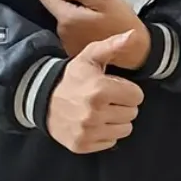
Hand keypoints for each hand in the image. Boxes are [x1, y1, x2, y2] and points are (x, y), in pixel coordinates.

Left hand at [40, 0, 149, 70]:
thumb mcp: (105, 0)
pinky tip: (97, 27)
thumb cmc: (122, 23)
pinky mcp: (74, 49)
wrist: (134, 51)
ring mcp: (67, 42)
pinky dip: (81, 27)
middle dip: (71, 2)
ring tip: (98, 16)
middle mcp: (63, 32)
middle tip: (93, 3)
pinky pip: (72, 32)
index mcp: (68, 18)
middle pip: (57, 9)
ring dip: (77, 15)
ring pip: (65, 20)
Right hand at [46, 30, 146, 153]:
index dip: (128, 90)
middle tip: (108, 99)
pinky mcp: (82, 145)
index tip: (115, 87)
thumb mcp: (90, 57)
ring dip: (117, 120)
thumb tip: (132, 35)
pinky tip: (94, 123)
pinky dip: (106, 133)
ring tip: (103, 110)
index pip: (137, 96)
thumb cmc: (72, 77)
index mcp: (100, 90)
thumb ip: (113, 45)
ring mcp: (87, 132)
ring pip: (125, 129)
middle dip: (123, 105)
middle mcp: (94, 113)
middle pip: (132, 113)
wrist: (43, 100)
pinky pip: (111, 142)